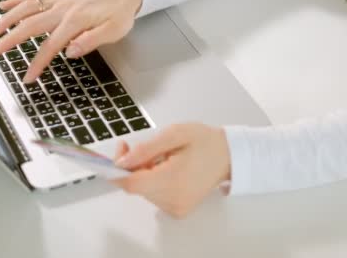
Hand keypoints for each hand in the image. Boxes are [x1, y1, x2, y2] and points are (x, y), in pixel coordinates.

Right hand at [0, 0, 141, 82]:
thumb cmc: (120, 11)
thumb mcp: (114, 31)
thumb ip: (90, 41)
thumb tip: (70, 52)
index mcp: (76, 21)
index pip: (51, 45)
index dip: (37, 63)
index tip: (28, 77)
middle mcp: (63, 10)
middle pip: (30, 25)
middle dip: (11, 39)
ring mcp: (58, 3)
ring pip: (27, 9)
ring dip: (9, 20)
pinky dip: (16, 2)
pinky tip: (3, 6)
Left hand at [112, 123, 230, 218]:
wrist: (228, 155)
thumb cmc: (204, 141)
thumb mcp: (174, 134)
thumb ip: (146, 149)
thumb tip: (121, 162)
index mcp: (172, 179)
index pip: (131, 184)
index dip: (118, 169)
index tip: (120, 151)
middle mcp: (173, 199)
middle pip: (136, 187)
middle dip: (134, 167)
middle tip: (142, 148)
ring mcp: (176, 207)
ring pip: (144, 192)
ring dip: (145, 174)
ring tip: (163, 159)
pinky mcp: (178, 210)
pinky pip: (154, 197)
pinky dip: (154, 183)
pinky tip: (168, 171)